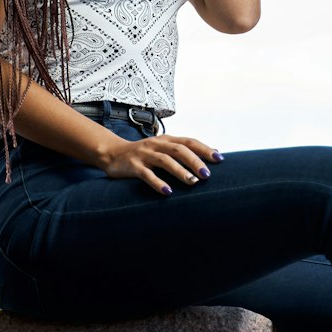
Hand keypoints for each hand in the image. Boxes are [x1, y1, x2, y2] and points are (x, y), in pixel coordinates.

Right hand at [100, 133, 221, 194]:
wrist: (112, 153)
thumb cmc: (143, 153)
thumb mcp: (163, 148)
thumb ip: (183, 150)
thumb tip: (213, 153)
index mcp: (166, 139)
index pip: (189, 141)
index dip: (204, 149)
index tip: (220, 159)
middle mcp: (156, 144)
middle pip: (179, 150)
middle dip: (194, 161)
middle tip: (207, 175)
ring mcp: (144, 154)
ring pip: (164, 161)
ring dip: (180, 171)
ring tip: (192, 182)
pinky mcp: (132, 166)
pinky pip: (146, 174)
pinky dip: (158, 183)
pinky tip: (168, 192)